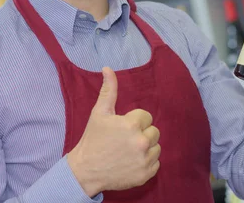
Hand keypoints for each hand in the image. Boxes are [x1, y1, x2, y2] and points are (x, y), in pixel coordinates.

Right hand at [67, 67, 160, 196]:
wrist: (86, 170)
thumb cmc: (93, 139)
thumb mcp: (99, 112)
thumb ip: (108, 90)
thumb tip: (107, 68)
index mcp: (132, 125)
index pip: (146, 117)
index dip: (134, 121)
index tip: (122, 128)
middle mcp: (141, 142)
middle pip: (154, 132)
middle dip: (142, 133)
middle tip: (125, 140)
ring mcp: (144, 160)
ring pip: (157, 147)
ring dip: (146, 148)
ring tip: (128, 151)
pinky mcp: (146, 174)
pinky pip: (156, 163)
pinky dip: (147, 163)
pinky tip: (132, 162)